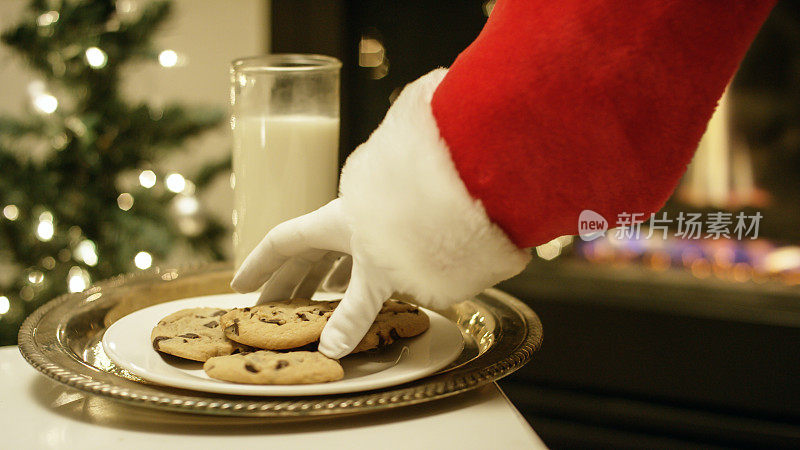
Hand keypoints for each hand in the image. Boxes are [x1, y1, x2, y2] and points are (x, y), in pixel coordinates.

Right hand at [231, 198, 393, 358]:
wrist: (451, 199)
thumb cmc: (409, 228)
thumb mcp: (376, 277)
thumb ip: (353, 315)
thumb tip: (330, 350)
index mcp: (330, 223)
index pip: (281, 242)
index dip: (259, 265)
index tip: (240, 286)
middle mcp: (345, 222)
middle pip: (304, 253)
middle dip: (285, 282)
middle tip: (269, 310)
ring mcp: (367, 228)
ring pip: (331, 256)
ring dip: (316, 281)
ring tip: (307, 305)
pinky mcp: (389, 236)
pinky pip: (356, 259)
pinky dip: (347, 277)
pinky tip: (351, 290)